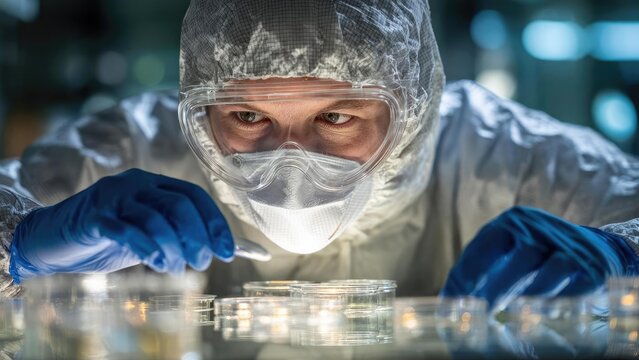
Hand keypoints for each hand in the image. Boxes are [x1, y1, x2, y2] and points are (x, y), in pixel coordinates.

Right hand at [9, 168, 233, 282]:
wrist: (53, 238)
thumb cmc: (108, 237)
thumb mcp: (151, 235)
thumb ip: (183, 237)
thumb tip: (230, 249)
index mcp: (154, 184)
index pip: (194, 196)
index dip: (215, 223)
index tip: (228, 252)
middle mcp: (136, 183)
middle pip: (179, 204)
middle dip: (197, 236)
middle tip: (201, 262)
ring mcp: (113, 197)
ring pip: (155, 217)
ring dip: (173, 247)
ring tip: (174, 268)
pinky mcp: (93, 216)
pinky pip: (125, 229)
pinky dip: (146, 246)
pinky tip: (155, 262)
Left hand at [441, 206, 637, 307]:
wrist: (594, 248)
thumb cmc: (533, 256)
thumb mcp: (503, 255)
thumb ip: (474, 275)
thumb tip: (445, 306)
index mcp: (511, 224)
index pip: (486, 245)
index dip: (470, 272)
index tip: (458, 300)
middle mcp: (539, 228)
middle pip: (521, 254)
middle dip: (501, 285)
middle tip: (484, 311)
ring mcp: (568, 245)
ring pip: (552, 268)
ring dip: (532, 293)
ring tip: (513, 315)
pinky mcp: (592, 265)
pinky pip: (577, 283)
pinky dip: (560, 299)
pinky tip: (544, 314)